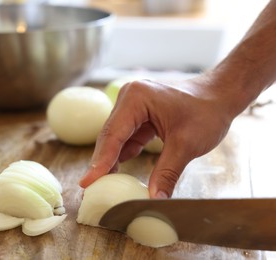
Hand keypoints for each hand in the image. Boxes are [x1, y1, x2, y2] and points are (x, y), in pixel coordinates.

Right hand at [79, 77, 234, 197]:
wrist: (220, 97)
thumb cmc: (207, 112)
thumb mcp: (186, 145)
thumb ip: (167, 173)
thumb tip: (154, 200)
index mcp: (136, 98)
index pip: (113, 135)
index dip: (100, 161)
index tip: (87, 182)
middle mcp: (129, 99)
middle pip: (110, 136)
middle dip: (102, 163)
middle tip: (91, 189)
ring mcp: (132, 106)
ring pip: (116, 139)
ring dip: (111, 161)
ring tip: (102, 185)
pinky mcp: (139, 116)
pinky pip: (126, 138)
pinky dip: (123, 155)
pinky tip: (118, 172)